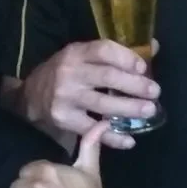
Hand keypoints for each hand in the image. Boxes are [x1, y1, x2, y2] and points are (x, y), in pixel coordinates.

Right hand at [21, 40, 159, 145]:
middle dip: (135, 85)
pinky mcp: (65, 119)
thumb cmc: (65, 72)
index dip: (126, 58)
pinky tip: (129, 140)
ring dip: (129, 109)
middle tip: (155, 92)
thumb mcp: (83, 55)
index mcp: (76, 53)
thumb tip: (154, 47)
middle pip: (108, 77)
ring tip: (149, 111)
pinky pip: (93, 130)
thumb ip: (114, 53)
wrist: (31, 96)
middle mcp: (70, 73)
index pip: (103, 50)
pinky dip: (112, 137)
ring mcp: (67, 98)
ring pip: (103, 105)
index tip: (143, 68)